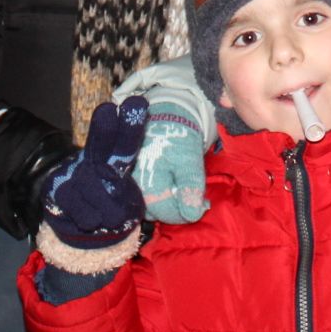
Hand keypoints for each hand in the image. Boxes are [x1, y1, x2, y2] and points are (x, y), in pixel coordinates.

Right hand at [41, 97, 149, 252]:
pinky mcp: (54, 188)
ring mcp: (72, 173)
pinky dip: (85, 213)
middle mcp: (93, 161)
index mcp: (115, 161)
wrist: (80, 231)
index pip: (124, 143)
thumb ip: (125, 201)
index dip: (131, 126)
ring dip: (103, 201)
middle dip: (105, 128)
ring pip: (88, 181)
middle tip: (108, 111)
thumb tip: (122, 211)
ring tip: (113, 218)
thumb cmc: (108, 212)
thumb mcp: (125, 204)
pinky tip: (92, 221)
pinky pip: (71, 199)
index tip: (138, 104)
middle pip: (100, 145)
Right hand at [134, 97, 210, 223]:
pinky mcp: (130, 178)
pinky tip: (169, 186)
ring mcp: (129, 182)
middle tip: (192, 197)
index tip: (200, 206)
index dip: (185, 213)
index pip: (166, 213)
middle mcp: (133, 186)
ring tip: (180, 190)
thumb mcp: (190, 162)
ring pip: (148, 205)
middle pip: (155, 212)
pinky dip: (157, 195)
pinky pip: (142, 196)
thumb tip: (192, 216)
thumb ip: (190, 189)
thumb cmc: (179, 138)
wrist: (164, 115)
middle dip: (175, 208)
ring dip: (165, 203)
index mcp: (147, 183)